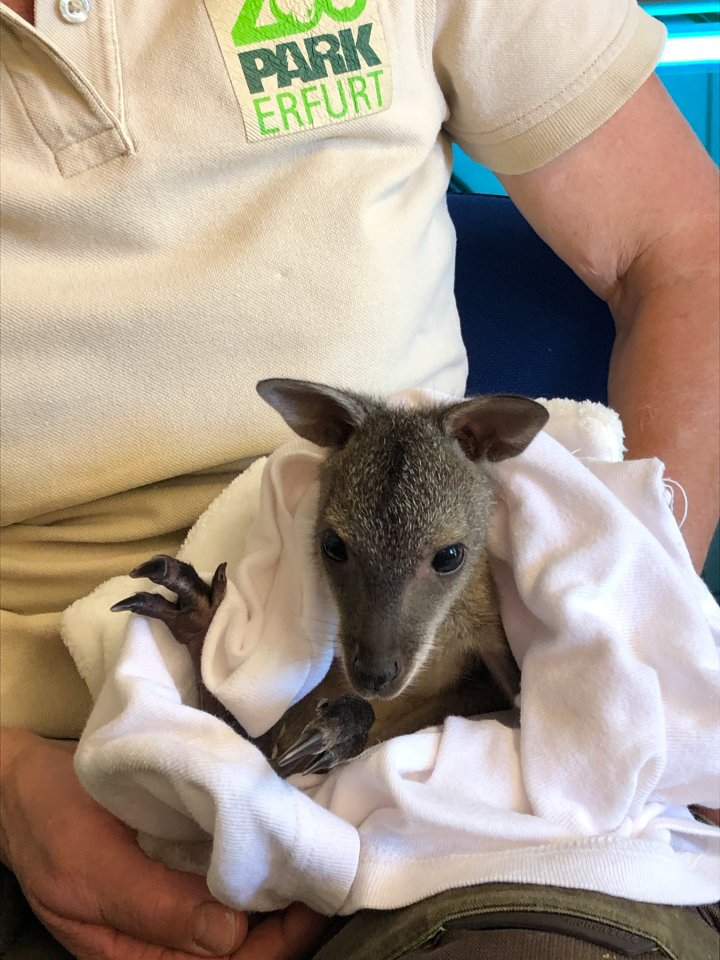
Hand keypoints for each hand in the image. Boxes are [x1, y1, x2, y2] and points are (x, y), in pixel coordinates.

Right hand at [0, 729, 326, 959]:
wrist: (22, 784)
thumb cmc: (51, 823)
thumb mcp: (92, 869)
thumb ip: (155, 906)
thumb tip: (229, 936)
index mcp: (139, 954)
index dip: (277, 945)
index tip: (315, 900)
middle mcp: (161, 935)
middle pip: (240, 949)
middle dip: (288, 921)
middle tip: (326, 871)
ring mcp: (169, 900)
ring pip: (238, 917)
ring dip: (278, 892)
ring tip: (312, 856)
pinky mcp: (173, 865)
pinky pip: (222, 881)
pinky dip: (256, 866)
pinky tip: (279, 841)